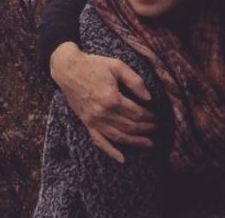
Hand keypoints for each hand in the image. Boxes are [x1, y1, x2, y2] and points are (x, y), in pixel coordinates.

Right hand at [49, 42, 155, 162]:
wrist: (68, 68)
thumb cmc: (93, 65)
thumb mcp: (117, 66)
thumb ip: (134, 80)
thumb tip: (149, 97)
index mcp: (112, 98)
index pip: (137, 113)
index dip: (149, 116)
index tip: (156, 115)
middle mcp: (103, 113)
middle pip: (130, 126)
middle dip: (145, 128)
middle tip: (155, 127)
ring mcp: (94, 120)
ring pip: (118, 136)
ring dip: (135, 141)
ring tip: (147, 142)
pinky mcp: (87, 122)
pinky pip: (99, 141)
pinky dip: (111, 151)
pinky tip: (121, 158)